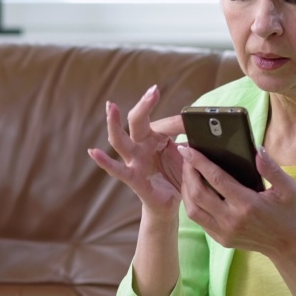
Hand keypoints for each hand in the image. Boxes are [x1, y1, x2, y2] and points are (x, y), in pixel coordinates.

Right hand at [88, 85, 185, 216]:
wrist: (170, 205)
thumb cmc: (176, 178)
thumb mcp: (188, 158)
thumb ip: (192, 144)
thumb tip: (202, 131)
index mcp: (155, 138)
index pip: (165, 123)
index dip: (180, 122)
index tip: (193, 120)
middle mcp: (141, 146)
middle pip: (137, 121)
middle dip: (144, 105)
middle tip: (153, 91)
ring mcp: (134, 162)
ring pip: (120, 140)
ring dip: (115, 123)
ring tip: (111, 107)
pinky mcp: (134, 179)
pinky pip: (119, 170)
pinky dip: (105, 161)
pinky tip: (94, 152)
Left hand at [178, 144, 295, 256]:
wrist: (289, 246)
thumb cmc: (289, 213)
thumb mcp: (288, 188)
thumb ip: (271, 168)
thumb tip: (257, 150)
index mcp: (248, 204)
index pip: (216, 179)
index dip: (199, 162)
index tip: (188, 149)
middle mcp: (232, 220)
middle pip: (198, 194)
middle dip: (188, 173)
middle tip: (186, 157)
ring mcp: (225, 232)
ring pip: (193, 209)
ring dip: (186, 189)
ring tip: (188, 173)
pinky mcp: (221, 239)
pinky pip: (199, 220)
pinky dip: (193, 203)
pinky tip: (194, 191)